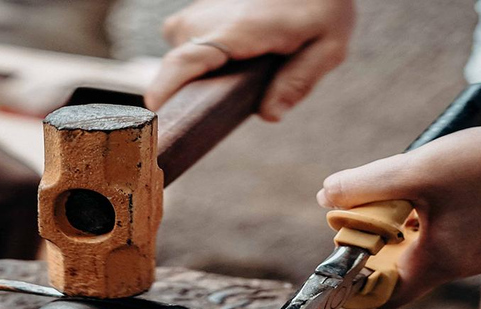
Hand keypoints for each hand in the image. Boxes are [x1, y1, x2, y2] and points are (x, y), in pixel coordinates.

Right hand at [145, 0, 354, 120]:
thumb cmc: (319, 6)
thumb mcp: (326, 46)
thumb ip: (298, 82)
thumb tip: (270, 115)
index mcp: (233, 31)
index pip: (180, 66)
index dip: (162, 97)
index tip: (153, 125)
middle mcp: (202, 21)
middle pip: (177, 75)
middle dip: (201, 96)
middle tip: (241, 99)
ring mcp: (194, 16)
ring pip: (181, 64)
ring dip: (207, 78)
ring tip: (246, 70)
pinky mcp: (193, 16)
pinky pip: (186, 52)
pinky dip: (207, 63)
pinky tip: (239, 58)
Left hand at [317, 123, 480, 307]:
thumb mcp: (416, 170)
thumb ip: (364, 186)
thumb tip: (326, 196)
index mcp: (439, 262)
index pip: (387, 296)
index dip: (359, 284)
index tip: (345, 257)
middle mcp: (463, 265)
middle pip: (404, 269)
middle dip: (381, 243)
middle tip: (373, 211)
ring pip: (429, 247)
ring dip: (408, 225)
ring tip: (408, 192)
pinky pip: (454, 234)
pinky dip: (436, 217)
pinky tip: (440, 188)